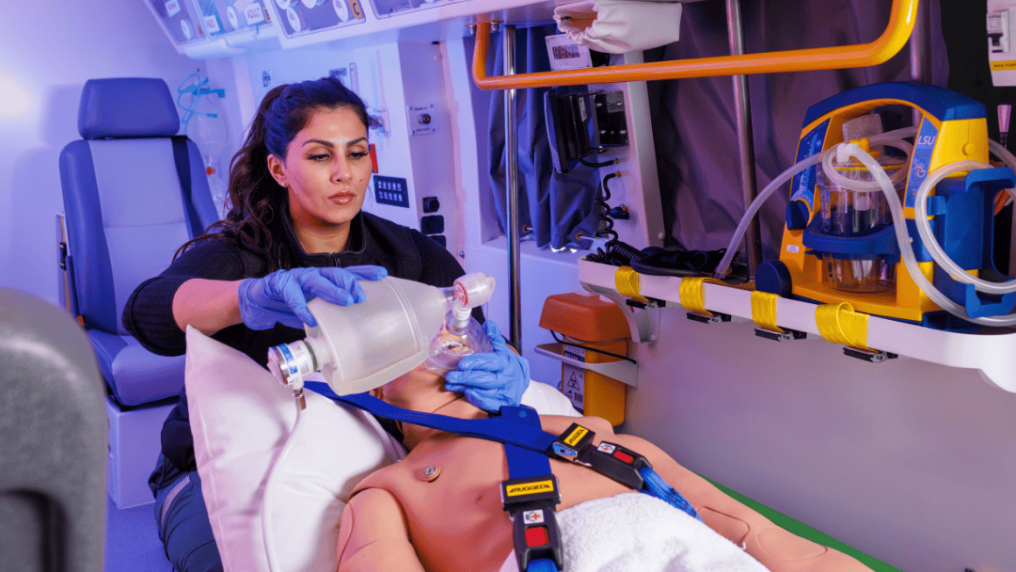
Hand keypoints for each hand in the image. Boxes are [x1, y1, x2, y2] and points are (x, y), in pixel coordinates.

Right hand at [237, 266, 386, 329]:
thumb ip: (329, 316)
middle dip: (350, 283)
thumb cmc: (287, 306)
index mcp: (323, 281)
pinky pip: (291, 294)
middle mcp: (312, 276)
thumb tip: (351, 332)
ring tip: (345, 300)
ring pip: (316, 279)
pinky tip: (308, 317)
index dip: (364, 273)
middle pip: (335, 274)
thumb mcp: (313, 311)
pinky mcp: (277, 283)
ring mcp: (295, 278)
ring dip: (332, 289)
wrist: (254, 303)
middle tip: (361, 296)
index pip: (347, 274)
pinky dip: (300, 305)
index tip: (383, 274)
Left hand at [444, 320, 529, 411]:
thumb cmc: (507, 366)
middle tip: (450, 375)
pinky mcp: (502, 404)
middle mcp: (506, 378)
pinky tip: (465, 392)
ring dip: (465, 387)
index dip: (476, 363)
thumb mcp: (503, 350)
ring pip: (483, 391)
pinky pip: (488, 403)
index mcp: (505, 362)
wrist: (522, 384)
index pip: (490, 362)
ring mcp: (504, 392)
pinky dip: (476, 399)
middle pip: (484, 379)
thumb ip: (494, 338)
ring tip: (450, 383)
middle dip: (465, 377)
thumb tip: (488, 324)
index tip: (462, 363)